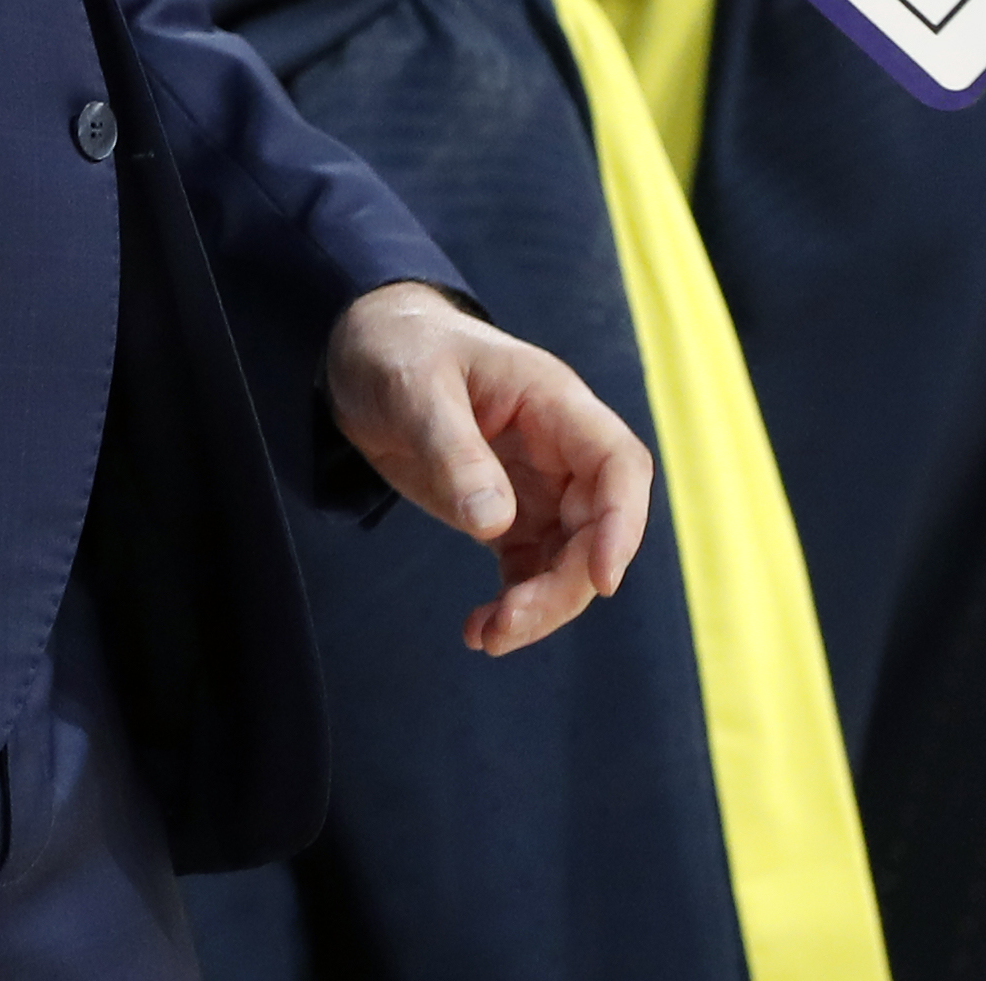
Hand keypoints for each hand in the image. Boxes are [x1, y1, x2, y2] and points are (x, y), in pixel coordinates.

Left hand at [326, 281, 651, 652]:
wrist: (365, 350)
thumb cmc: (398, 348)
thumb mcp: (415, 389)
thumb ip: (455, 452)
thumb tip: (494, 523)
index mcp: (553, 403)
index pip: (617, 465)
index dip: (621, 523)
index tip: (602, 580)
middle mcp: (558, 449)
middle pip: (595, 529)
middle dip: (563, 587)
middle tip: (508, 625)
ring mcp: (536, 485)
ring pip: (567, 561)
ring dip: (539, 607)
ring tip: (486, 636)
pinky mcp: (505, 514)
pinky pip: (529, 570)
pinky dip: (512, 605)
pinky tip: (478, 630)